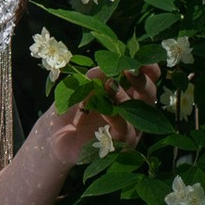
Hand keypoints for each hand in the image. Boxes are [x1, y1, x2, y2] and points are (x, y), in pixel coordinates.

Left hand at [39, 63, 159, 174]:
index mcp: (127, 93)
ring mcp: (128, 130)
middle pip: (149, 96)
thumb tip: (106, 68)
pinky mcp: (118, 146)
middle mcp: (133, 111)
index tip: (141, 59)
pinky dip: (116, 117)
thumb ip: (94, 78)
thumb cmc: (71, 109)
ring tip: (110, 85)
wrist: (55, 136)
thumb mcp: (80, 88)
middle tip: (129, 70)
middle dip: (142, 81)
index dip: (148, 69)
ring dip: (124, 97)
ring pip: (138, 114)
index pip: (146, 79)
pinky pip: (124, 132)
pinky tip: (105, 108)